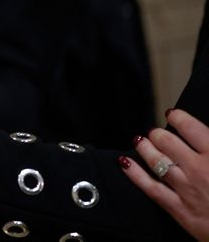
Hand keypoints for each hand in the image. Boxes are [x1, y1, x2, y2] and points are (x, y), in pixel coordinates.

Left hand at [123, 108, 208, 240]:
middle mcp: (199, 169)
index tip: (173, 116)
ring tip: (141, 141)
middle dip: (158, 133)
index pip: (189, 127)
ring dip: (145, 147)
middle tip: (157, 132)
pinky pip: (150, 188)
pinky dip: (134, 173)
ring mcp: (186, 189)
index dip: (177, 118)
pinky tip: (125, 162)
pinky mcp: (179, 209)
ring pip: (155, 160)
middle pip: (166, 141)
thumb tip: (206, 136)